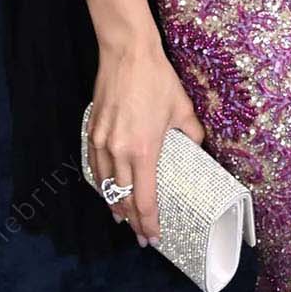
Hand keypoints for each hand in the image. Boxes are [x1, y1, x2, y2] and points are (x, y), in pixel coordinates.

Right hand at [87, 42, 204, 244]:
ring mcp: (101, 142)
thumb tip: (199, 149)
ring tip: (124, 218)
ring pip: (105, 185)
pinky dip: (101, 183)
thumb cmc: (157, 79)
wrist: (127, 53)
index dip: (148, 223)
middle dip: (132, 221)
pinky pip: (94, 167)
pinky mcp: (92, 131)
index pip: (144, 199)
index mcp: (144, 150)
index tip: (153, 238)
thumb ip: (192, 134)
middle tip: (140, 236)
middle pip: (122, 198)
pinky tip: (107, 188)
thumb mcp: (183, 109)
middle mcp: (119, 151)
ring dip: (114, 205)